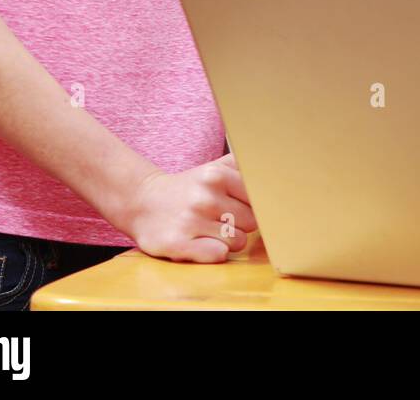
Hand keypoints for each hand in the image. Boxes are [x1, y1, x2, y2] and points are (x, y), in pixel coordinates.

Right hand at [122, 153, 257, 262]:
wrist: (141, 201)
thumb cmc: (189, 188)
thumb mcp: (214, 167)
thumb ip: (244, 165)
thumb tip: (278, 164)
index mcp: (216, 175)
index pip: (260, 200)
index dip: (254, 207)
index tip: (241, 206)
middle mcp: (204, 197)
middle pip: (252, 223)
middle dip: (242, 224)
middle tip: (221, 219)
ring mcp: (190, 221)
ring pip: (238, 242)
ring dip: (228, 240)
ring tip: (209, 230)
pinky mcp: (178, 244)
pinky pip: (218, 255)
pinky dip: (214, 253)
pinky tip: (201, 243)